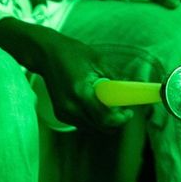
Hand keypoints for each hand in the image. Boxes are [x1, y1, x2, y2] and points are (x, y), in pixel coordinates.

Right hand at [0, 22, 131, 129]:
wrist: (46, 54)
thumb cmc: (73, 53)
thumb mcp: (98, 61)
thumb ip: (116, 78)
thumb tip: (134, 90)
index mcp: (82, 92)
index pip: (105, 118)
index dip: (121, 119)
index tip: (129, 112)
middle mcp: (71, 107)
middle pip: (101, 127)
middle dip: (115, 120)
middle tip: (122, 108)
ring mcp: (64, 112)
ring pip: (94, 127)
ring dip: (105, 120)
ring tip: (106, 101)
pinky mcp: (61, 115)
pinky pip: (84, 124)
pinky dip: (93, 118)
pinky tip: (93, 102)